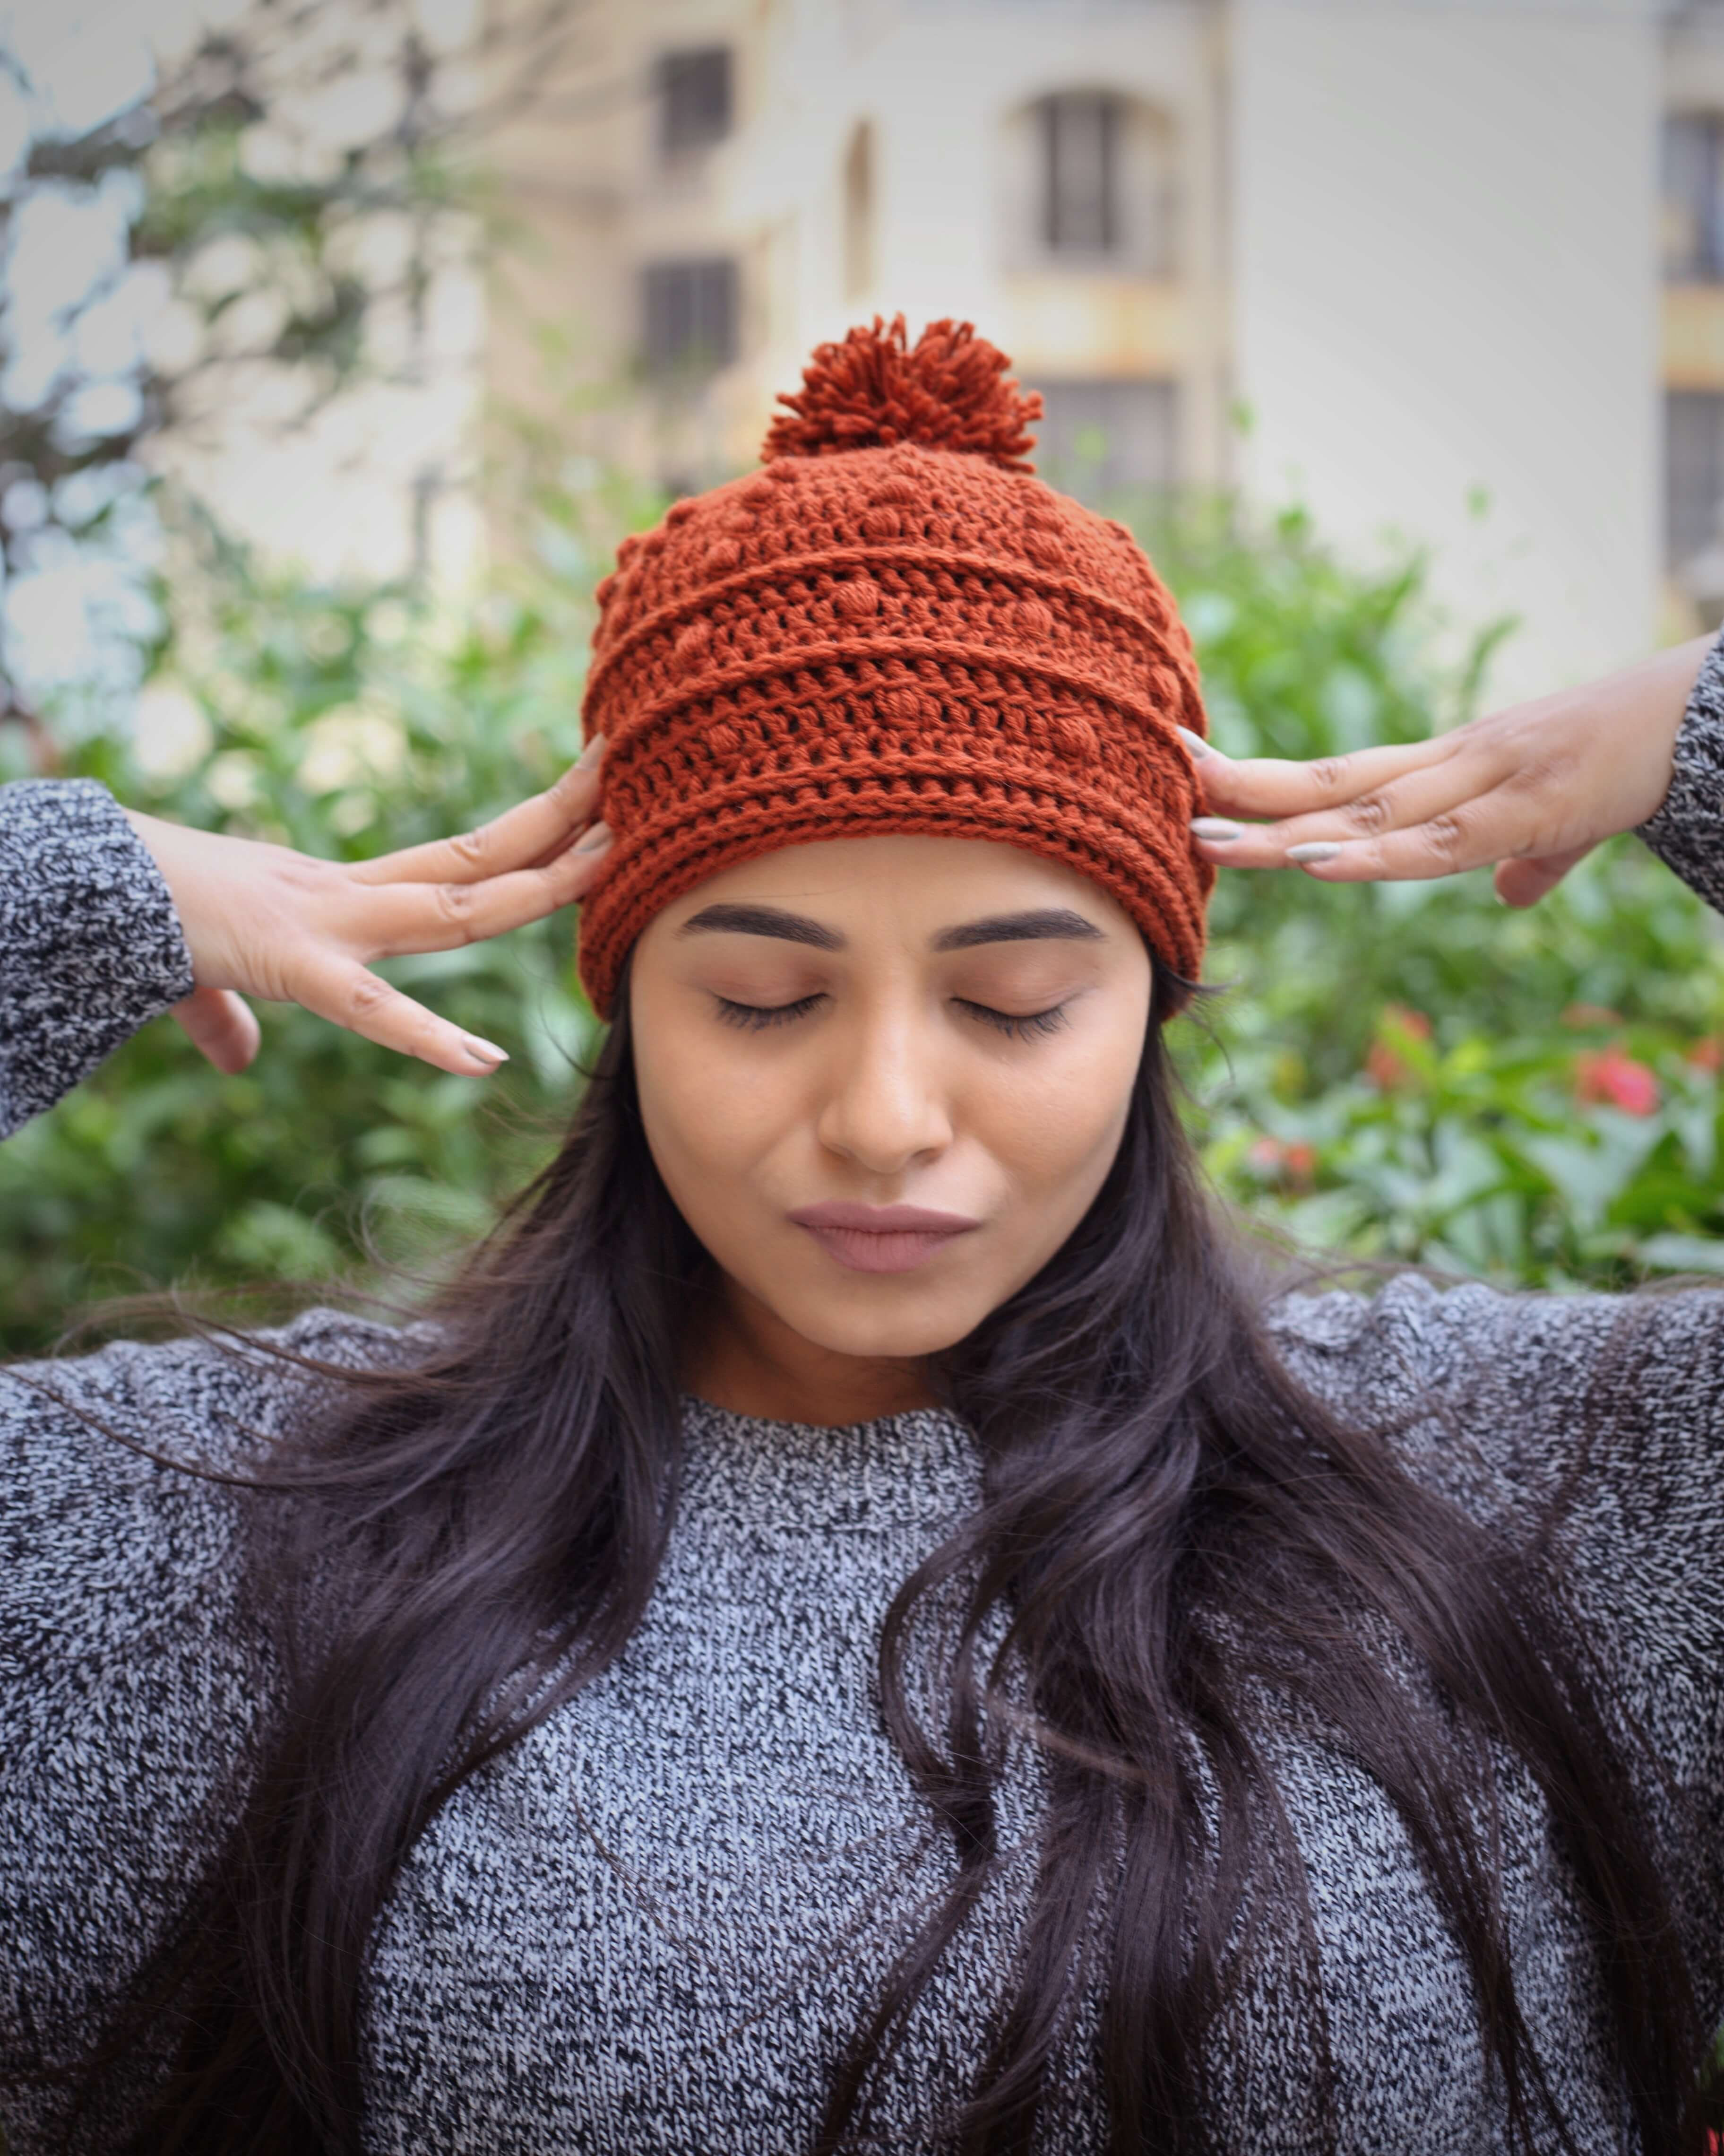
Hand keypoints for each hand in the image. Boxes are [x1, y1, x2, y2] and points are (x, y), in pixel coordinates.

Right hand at [126, 741, 612, 1077]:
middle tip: (630, 794)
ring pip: (453, 905)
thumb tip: (233, 1055)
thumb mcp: (198, 976)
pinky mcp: (287, 964)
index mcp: (335, 898)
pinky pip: (367, 1005)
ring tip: (612, 852)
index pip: (452, 863)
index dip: (523, 844)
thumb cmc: (133, 920)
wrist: (73, 886)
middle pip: (474, 863)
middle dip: (554, 833)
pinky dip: (423, 1037)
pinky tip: (481, 1062)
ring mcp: (323, 925)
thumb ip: (224, 1016)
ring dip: (536, 884)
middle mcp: (345, 898)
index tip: (588, 816)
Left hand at [1185, 636, 1712, 906]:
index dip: (1262, 776)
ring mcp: (1482, 783)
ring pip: (1363, 812)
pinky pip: (1433, 843)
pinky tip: (1315, 862)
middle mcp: (1448, 766)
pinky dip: (1372, 857)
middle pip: (1326, 782)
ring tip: (1208, 837)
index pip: (1335, 773)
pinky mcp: (1524, 811)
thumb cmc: (1624, 762)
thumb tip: (1511, 893)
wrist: (1699, 720)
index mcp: (1447, 769)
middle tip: (1163, 783)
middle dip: (1243, 788)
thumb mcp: (1563, 823)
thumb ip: (1530, 859)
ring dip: (1282, 829)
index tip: (1191, 769)